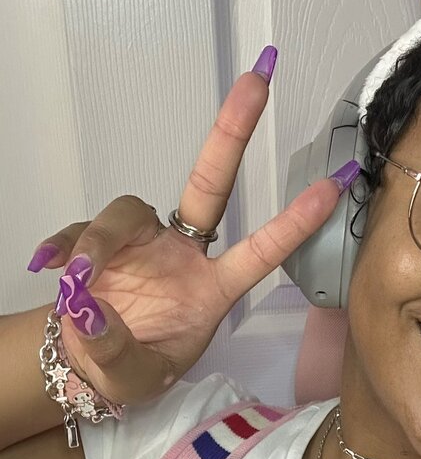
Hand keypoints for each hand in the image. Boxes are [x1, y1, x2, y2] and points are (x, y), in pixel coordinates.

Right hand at [26, 53, 357, 404]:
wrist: (89, 367)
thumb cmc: (132, 368)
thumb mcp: (134, 377)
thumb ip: (115, 349)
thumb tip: (89, 309)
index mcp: (212, 290)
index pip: (259, 252)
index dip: (295, 221)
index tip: (334, 186)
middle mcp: (183, 256)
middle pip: (209, 184)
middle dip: (232, 132)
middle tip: (256, 81)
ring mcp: (142, 244)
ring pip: (127, 211)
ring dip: (100, 242)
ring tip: (79, 285)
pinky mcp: (99, 243)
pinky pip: (79, 233)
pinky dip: (64, 248)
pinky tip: (49, 268)